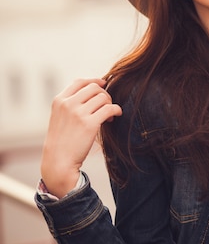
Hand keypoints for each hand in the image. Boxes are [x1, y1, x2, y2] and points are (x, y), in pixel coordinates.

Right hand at [41, 78, 121, 197]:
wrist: (58, 162)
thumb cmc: (61, 141)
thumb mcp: (60, 117)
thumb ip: (71, 104)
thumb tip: (94, 91)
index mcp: (59, 100)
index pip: (79, 82)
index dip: (94, 81)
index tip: (103, 84)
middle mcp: (67, 104)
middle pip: (94, 88)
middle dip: (104, 94)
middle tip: (107, 105)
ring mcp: (78, 113)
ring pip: (103, 97)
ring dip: (110, 103)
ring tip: (109, 115)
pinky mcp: (89, 124)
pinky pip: (109, 108)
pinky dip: (116, 110)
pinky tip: (116, 116)